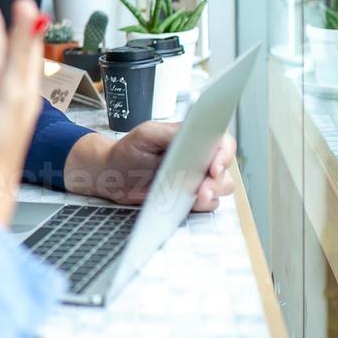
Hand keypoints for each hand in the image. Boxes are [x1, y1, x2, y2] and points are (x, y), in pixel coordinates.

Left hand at [64, 124, 236, 210]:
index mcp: (195, 138)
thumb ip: (172, 132)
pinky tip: (189, 204)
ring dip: (212, 194)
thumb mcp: (148, 134)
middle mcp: (201, 158)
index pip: (222, 143)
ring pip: (220, 188)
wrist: (112, 176)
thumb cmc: (130, 150)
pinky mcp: (190, 197)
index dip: (224, 155)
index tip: (214, 167)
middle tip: (203, 189)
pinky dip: (201, 206)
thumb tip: (195, 131)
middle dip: (217, 181)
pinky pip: (207, 204)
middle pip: (225, 169)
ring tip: (197, 198)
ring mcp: (197, 179)